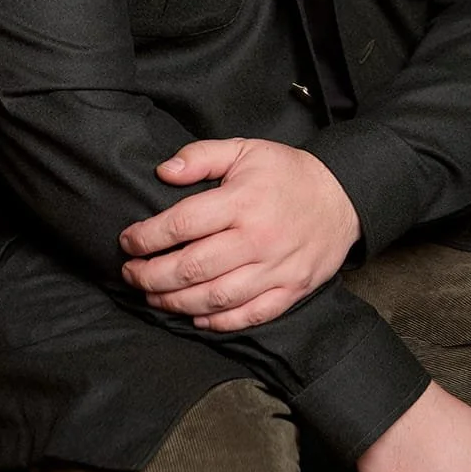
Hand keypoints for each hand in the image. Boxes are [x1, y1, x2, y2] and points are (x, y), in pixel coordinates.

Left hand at [119, 138, 360, 330]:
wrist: (343, 196)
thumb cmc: (288, 172)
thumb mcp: (245, 149)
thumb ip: (202, 156)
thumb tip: (164, 171)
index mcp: (242, 201)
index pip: (181, 224)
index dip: (147, 237)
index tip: (127, 242)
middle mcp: (256, 238)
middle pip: (191, 268)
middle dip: (151, 275)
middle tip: (130, 274)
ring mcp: (275, 269)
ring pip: (215, 298)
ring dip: (175, 302)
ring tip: (153, 296)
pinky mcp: (290, 290)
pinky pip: (249, 315)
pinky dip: (219, 322)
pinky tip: (196, 318)